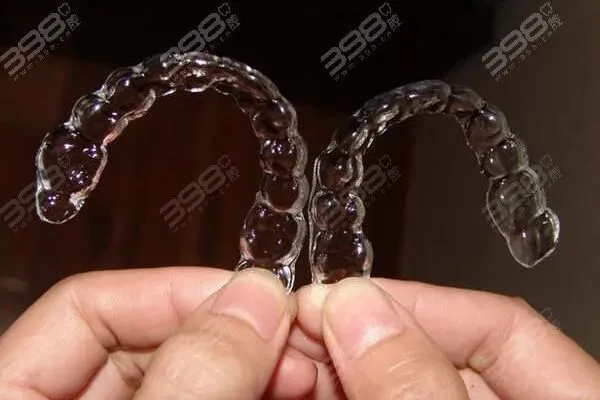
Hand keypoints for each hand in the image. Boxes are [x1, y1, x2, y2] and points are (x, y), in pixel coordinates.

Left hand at [0, 267, 316, 398]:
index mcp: (16, 397)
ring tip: (310, 368)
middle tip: (294, 334)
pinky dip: (258, 396)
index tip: (248, 294)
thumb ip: (189, 381)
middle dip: (232, 333)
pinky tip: (298, 391)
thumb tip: (254, 298)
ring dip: (258, 365)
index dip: (171, 290)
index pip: (85, 310)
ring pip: (196, 379)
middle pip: (152, 343)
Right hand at [292, 278, 599, 398]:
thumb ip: (425, 394)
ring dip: (330, 367)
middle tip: (294, 320)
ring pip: (388, 389)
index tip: (343, 296)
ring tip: (280, 353)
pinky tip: (295, 387)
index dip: (416, 302)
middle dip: (354, 335)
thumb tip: (358, 312)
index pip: (502, 328)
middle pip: (429, 356)